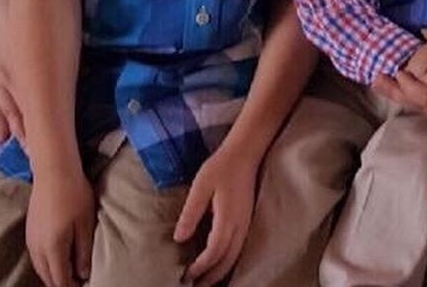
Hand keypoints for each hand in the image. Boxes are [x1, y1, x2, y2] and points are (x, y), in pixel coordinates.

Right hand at [26, 167, 94, 286]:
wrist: (53, 172)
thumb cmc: (74, 195)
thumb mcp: (86, 223)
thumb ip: (84, 251)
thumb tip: (83, 274)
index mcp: (53, 248)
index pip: (60, 279)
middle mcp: (38, 248)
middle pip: (48, 277)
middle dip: (61, 284)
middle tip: (76, 284)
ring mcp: (31, 240)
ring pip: (40, 268)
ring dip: (53, 275)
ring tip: (68, 277)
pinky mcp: (29, 232)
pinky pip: (37, 257)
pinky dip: (46, 265)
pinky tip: (56, 261)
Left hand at [175, 144, 258, 286]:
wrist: (246, 153)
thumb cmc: (221, 167)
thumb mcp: (201, 187)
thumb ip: (190, 213)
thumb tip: (179, 239)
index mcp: (227, 219)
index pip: (214, 252)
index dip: (200, 267)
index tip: (185, 276)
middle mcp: (240, 225)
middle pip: (227, 260)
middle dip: (211, 276)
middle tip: (195, 286)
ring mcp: (246, 223)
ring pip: (235, 256)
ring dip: (221, 271)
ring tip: (206, 280)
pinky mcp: (246, 220)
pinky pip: (239, 248)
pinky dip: (228, 261)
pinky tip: (219, 261)